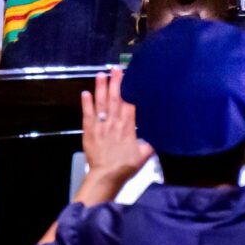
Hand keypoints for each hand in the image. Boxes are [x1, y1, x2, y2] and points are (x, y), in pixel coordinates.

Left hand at [77, 67, 151, 202]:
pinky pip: (87, 114)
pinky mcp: (89, 130)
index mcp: (128, 126)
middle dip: (116, 82)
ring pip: (101, 102)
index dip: (130, 90)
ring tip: (101, 74)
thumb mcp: (144, 154)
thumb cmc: (126, 166)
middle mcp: (114, 122)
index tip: (131, 77)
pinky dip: (86, 103)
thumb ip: (151, 143)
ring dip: (101, 88)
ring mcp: (100, 125)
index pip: (130, 103)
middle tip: (116, 69)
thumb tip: (159, 135)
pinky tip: (86, 93)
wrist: (107, 176)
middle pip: (116, 98)